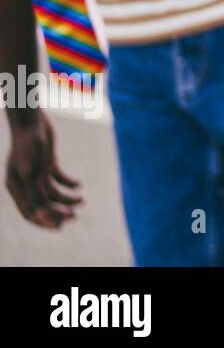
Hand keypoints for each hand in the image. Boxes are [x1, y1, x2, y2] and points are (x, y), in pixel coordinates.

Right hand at [5, 110, 81, 227]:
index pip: (30, 213)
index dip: (45, 222)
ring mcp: (36, 173)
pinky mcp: (47, 163)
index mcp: (17, 188)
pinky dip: (69, 183)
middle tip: (75, 216)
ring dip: (67, 198)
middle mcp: (26, 183)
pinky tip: (79, 184)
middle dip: (58, 213)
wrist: (32, 121)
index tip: (61, 226)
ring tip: (82, 200)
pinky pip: (58, 179)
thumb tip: (41, 215)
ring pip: (53, 193)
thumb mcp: (32, 172)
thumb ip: (35, 194)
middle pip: (42, 205)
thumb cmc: (29, 146)